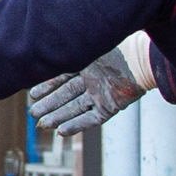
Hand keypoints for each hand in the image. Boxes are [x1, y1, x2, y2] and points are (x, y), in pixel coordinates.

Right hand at [29, 37, 149, 136]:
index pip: (61, 77)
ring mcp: (101, 95)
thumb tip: (45, 44)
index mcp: (87, 64)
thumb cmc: (120, 45)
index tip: (32, 94)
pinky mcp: (111, 107)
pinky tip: (61, 131)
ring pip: (74, 108)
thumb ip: (70, 49)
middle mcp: (92, 81)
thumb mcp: (89, 45)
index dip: (46, 86)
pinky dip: (77, 125)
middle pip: (65, 95)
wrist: (143, 59)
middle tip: (33, 113)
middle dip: (49, 105)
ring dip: (58, 117)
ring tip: (42, 123)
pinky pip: (91, 119)